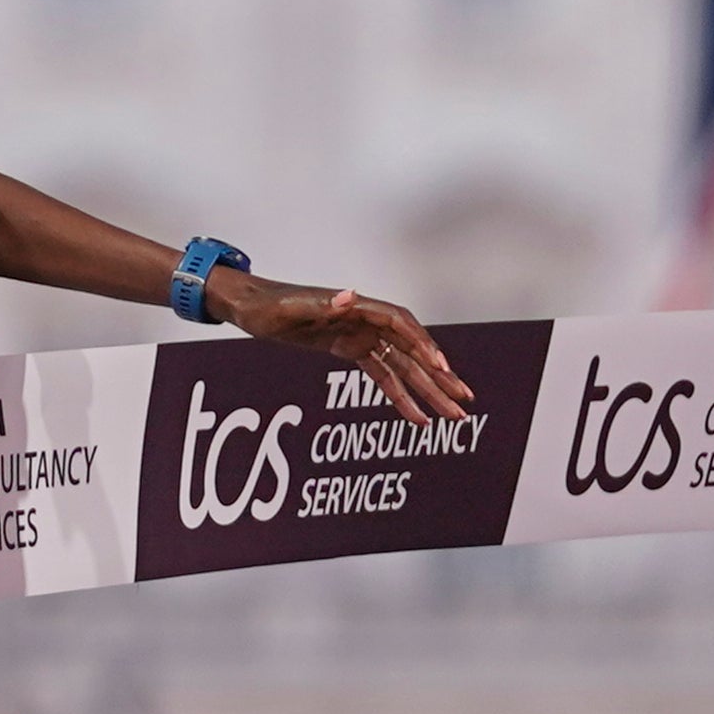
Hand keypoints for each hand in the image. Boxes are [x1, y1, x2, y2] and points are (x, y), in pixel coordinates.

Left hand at [215, 274, 473, 421]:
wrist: (249, 306)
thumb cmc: (267, 305)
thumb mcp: (291, 307)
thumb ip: (324, 304)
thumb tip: (351, 296)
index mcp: (357, 306)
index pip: (401, 324)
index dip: (423, 345)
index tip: (441, 367)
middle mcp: (365, 320)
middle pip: (411, 349)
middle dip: (438, 376)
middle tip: (464, 399)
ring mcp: (359, 336)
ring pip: (403, 367)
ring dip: (427, 391)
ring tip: (450, 415)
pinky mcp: (350, 350)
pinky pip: (382, 376)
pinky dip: (399, 396)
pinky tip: (415, 417)